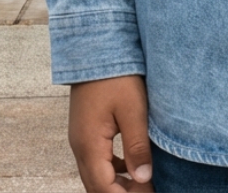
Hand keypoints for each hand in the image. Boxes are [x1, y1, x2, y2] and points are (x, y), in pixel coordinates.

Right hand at [68, 75, 154, 191]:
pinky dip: (112, 171)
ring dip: (116, 186)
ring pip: (95, 176)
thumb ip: (137, 146)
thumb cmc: (116, 76)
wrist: (96, 48)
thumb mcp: (133, 110)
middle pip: (97, 187)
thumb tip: (144, 179)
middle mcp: (80, 147)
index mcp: (90, 146)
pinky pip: (96, 161)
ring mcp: (80, 139)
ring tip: (142, 185)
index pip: (104, 189)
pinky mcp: (85, 130)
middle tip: (148, 191)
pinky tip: (130, 166)